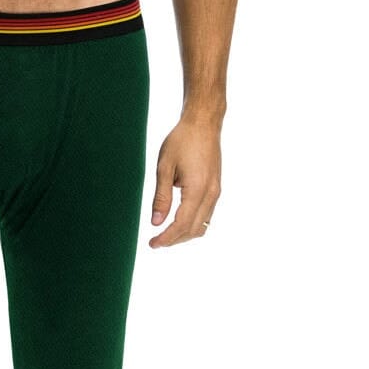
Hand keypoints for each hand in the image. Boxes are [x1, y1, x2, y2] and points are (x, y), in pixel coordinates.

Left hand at [148, 116, 221, 248]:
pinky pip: (207, 215)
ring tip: (166, 234)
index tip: (152, 244)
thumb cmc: (182, 141)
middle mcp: (211, 194)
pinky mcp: (216, 188)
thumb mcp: (164, 167)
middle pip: (193, 230)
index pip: (181, 224)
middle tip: (155, 242)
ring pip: (202, 225)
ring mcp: (216, 192)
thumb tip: (156, 223)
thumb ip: (161, 197)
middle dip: (174, 240)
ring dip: (184, 234)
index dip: (166, 238)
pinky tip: (179, 221)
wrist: (203, 124)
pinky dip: (193, 224)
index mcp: (197, 190)